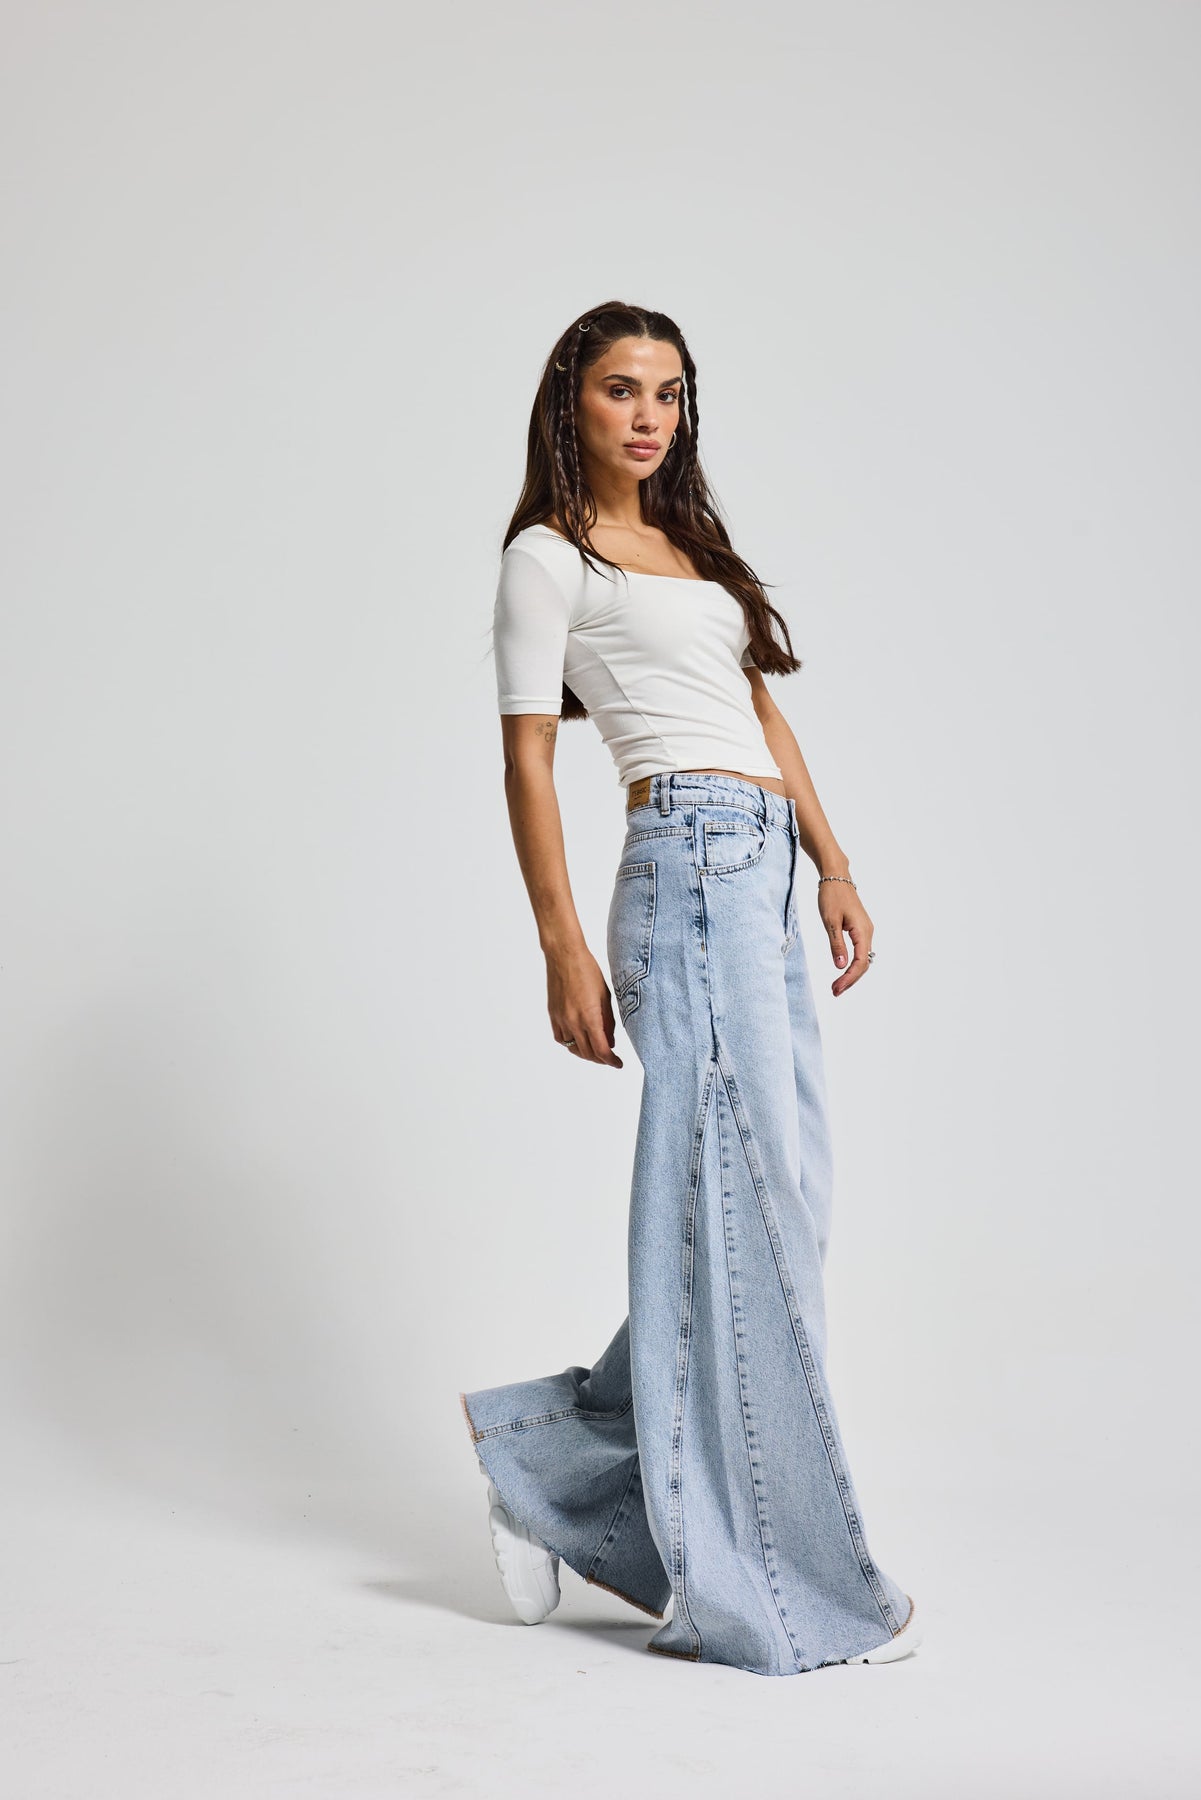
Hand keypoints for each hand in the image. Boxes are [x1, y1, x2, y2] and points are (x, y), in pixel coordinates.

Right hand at [546, 943, 623, 1066]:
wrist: (565, 956)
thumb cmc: (588, 971)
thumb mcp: (605, 996)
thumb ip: (608, 1021)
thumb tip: (610, 1041)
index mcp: (590, 1017)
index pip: (602, 1050)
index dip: (611, 1061)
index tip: (618, 1063)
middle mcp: (573, 1022)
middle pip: (588, 1053)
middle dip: (601, 1059)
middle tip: (610, 1058)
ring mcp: (561, 1019)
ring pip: (573, 1048)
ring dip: (585, 1053)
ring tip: (595, 1051)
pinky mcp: (553, 1015)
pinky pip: (561, 1038)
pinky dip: (570, 1044)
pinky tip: (578, 1040)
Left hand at [817, 878, 874, 997]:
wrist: (836, 877)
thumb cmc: (832, 896)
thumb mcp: (830, 922)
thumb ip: (836, 945)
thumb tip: (840, 966)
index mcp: (862, 931)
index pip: (860, 962)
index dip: (849, 978)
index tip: (836, 989)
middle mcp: (868, 933)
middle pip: (863, 964)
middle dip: (850, 980)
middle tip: (834, 992)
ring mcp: (865, 931)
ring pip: (862, 959)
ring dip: (851, 973)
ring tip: (837, 986)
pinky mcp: (860, 929)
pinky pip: (859, 951)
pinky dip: (851, 964)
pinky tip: (842, 971)